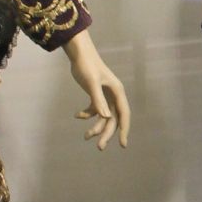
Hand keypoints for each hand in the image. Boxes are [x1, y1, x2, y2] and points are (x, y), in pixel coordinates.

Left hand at [63, 29, 130, 150]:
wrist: (78, 53)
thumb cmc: (86, 66)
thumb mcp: (92, 83)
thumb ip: (98, 100)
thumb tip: (106, 118)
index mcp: (117, 92)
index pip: (124, 114)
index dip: (124, 130)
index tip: (123, 144)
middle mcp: (114, 95)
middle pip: (113, 119)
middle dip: (106, 133)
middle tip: (99, 147)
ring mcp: (105, 95)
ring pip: (104, 116)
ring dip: (95, 127)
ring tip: (85, 137)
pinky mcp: (96, 94)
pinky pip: (95, 109)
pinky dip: (87, 114)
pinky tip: (77, 115)